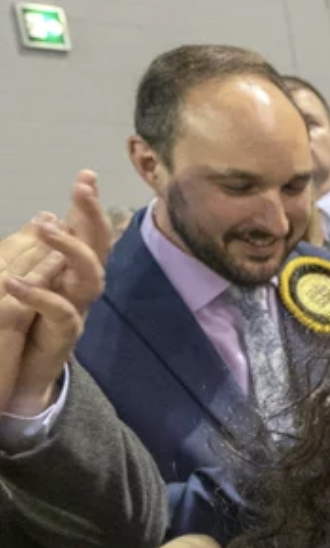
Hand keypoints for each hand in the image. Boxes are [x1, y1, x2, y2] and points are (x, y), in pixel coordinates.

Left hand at [1, 174, 110, 416]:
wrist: (25, 373)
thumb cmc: (30, 324)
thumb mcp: (30, 279)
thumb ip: (39, 250)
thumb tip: (47, 213)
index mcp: (72, 271)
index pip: (86, 231)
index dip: (88, 205)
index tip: (86, 174)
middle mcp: (81, 287)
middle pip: (99, 247)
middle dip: (92, 217)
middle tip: (81, 190)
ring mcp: (78, 309)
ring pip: (90, 276)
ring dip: (70, 249)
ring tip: (45, 227)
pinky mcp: (66, 334)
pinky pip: (61, 312)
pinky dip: (38, 295)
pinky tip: (13, 282)